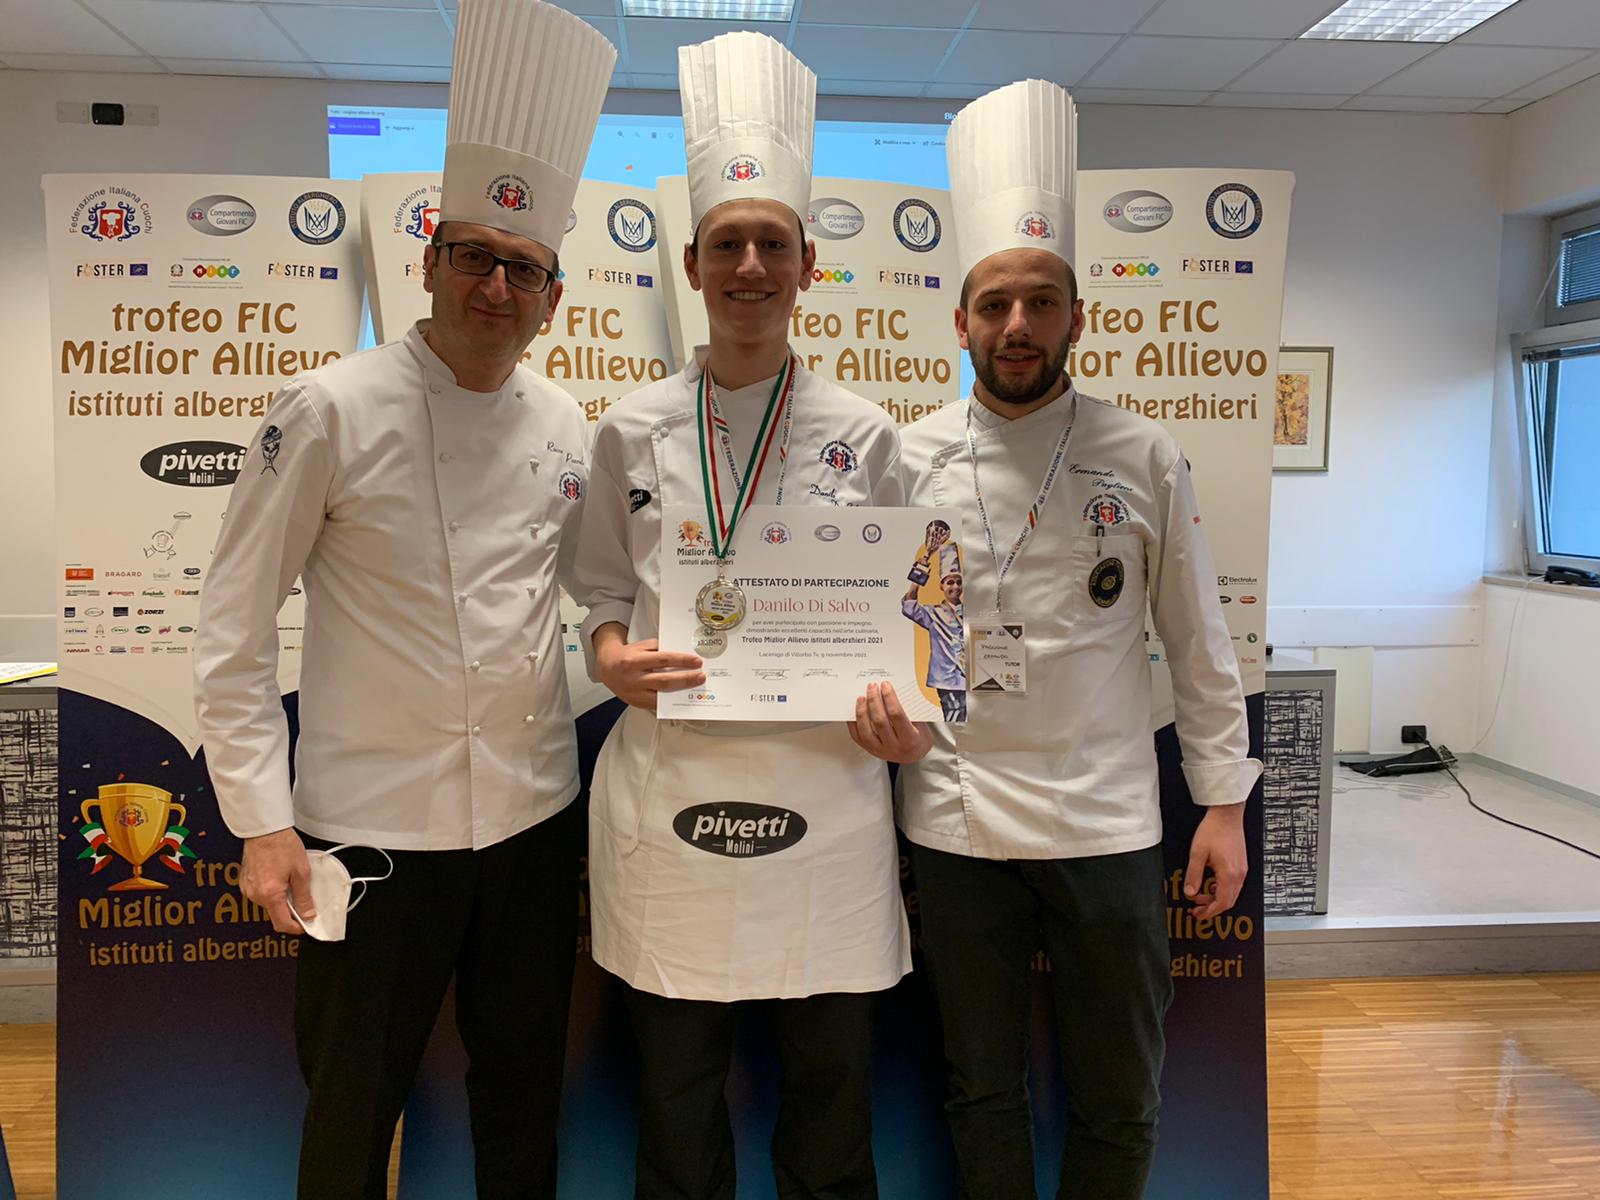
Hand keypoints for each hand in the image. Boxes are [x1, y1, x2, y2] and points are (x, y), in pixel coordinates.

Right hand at [241, 828, 313, 934]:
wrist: (264, 829)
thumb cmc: (282, 845)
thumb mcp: (301, 872)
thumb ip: (304, 897)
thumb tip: (308, 915)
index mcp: (269, 895)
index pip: (282, 924)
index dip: (296, 928)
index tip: (305, 926)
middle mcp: (255, 895)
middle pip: (275, 914)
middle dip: (290, 910)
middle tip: (303, 898)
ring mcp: (248, 889)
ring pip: (268, 904)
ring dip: (281, 899)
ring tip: (291, 881)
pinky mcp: (245, 882)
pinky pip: (261, 894)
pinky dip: (272, 891)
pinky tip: (279, 877)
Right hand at [596, 636, 704, 710]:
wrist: (607, 668)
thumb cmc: (626, 656)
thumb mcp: (641, 646)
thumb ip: (659, 649)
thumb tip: (681, 654)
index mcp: (634, 660)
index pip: (663, 660)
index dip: (682, 661)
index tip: (696, 662)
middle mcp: (633, 678)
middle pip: (664, 680)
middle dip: (686, 678)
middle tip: (700, 676)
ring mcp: (634, 693)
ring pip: (662, 695)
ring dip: (680, 691)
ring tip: (694, 686)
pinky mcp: (636, 703)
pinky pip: (656, 704)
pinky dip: (670, 701)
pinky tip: (681, 697)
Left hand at [849, 682, 933, 763]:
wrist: (914, 756)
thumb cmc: (918, 738)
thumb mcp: (922, 725)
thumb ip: (910, 711)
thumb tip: (893, 691)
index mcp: (909, 739)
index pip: (896, 715)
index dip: (889, 698)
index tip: (885, 686)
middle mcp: (894, 746)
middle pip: (879, 721)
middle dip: (874, 701)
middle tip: (872, 687)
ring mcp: (880, 750)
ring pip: (865, 730)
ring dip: (862, 711)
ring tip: (861, 698)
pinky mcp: (870, 750)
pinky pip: (857, 736)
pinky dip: (854, 723)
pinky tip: (855, 712)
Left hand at [1184, 803, 1246, 919]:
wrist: (1227, 815)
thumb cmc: (1214, 830)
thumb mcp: (1197, 853)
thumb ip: (1194, 874)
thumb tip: (1190, 892)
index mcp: (1229, 874)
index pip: (1221, 902)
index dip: (1209, 911)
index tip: (1198, 914)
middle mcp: (1239, 874)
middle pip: (1228, 901)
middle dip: (1212, 908)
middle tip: (1197, 909)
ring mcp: (1242, 869)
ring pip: (1232, 893)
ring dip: (1216, 898)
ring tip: (1200, 896)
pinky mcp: (1241, 864)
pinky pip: (1234, 884)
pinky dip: (1222, 889)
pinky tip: (1210, 884)